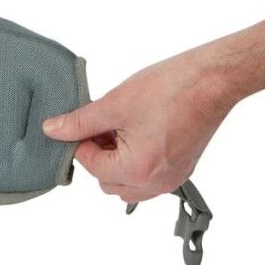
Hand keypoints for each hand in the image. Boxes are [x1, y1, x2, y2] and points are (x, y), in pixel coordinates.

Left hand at [41, 47, 236, 202]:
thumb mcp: (114, 104)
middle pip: (108, 181)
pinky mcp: (182, 169)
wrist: (212, 80)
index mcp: (137, 170)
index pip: (91, 166)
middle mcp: (156, 183)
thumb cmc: (169, 89)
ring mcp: (172, 179)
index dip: (81, 141)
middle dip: (98, 154)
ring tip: (119, 127)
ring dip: (116, 161)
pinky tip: (137, 131)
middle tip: (101, 123)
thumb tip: (52, 130)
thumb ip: (80, 122)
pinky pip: (149, 177)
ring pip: (128, 183)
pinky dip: (136, 161)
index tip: (83, 121)